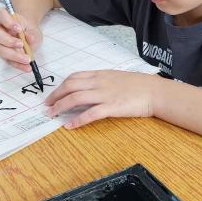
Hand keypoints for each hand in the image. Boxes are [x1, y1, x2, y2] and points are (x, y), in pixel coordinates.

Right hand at [0, 8, 42, 72]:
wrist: (29, 37)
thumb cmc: (28, 30)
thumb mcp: (34, 30)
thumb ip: (32, 33)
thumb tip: (29, 37)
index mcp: (5, 19)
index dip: (7, 21)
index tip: (19, 28)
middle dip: (7, 40)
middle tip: (21, 44)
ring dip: (13, 55)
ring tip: (27, 58)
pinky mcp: (3, 55)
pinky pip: (8, 61)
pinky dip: (18, 65)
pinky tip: (27, 67)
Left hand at [45, 70, 160, 128]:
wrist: (154, 91)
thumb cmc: (138, 85)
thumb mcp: (116, 78)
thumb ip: (102, 81)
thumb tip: (88, 88)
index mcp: (100, 74)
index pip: (74, 77)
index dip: (60, 86)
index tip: (52, 94)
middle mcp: (99, 82)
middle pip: (70, 86)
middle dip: (55, 96)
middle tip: (47, 106)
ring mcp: (105, 94)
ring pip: (76, 98)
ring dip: (60, 107)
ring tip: (52, 115)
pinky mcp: (112, 107)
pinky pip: (90, 114)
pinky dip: (77, 120)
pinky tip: (70, 126)